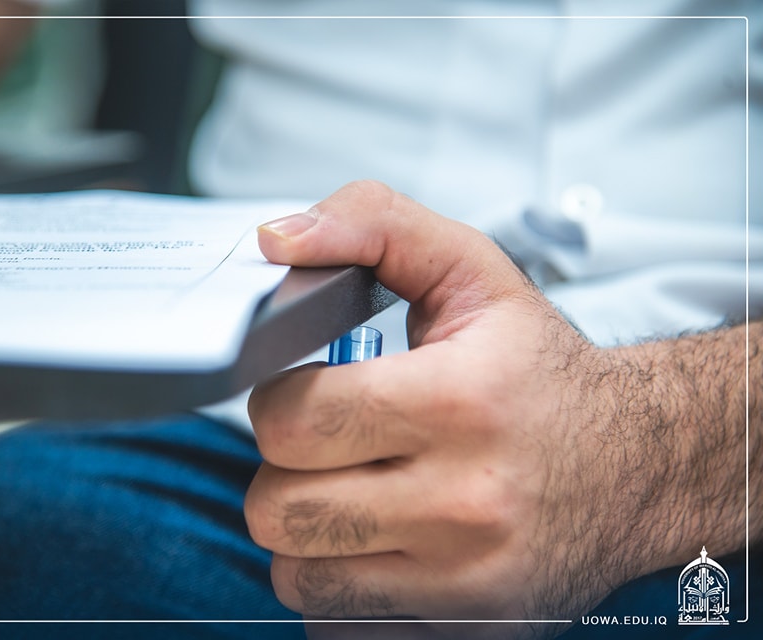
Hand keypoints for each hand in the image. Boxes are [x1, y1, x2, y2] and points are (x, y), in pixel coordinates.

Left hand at [245, 181, 753, 637]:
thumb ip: (371, 225)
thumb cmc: (537, 370)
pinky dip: (337, 578)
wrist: (638, 463)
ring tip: (353, 490)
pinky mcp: (465, 622)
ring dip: (306, 529)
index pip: (292, 420)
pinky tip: (377, 538)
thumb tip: (273, 239)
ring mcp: (465, 577)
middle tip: (327, 445)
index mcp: (457, 400)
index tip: (310, 392)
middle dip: (284, 469)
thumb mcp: (469, 270)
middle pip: (280, 507)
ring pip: (296, 572)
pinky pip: (335, 616)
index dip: (280, 401)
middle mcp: (464, 500)